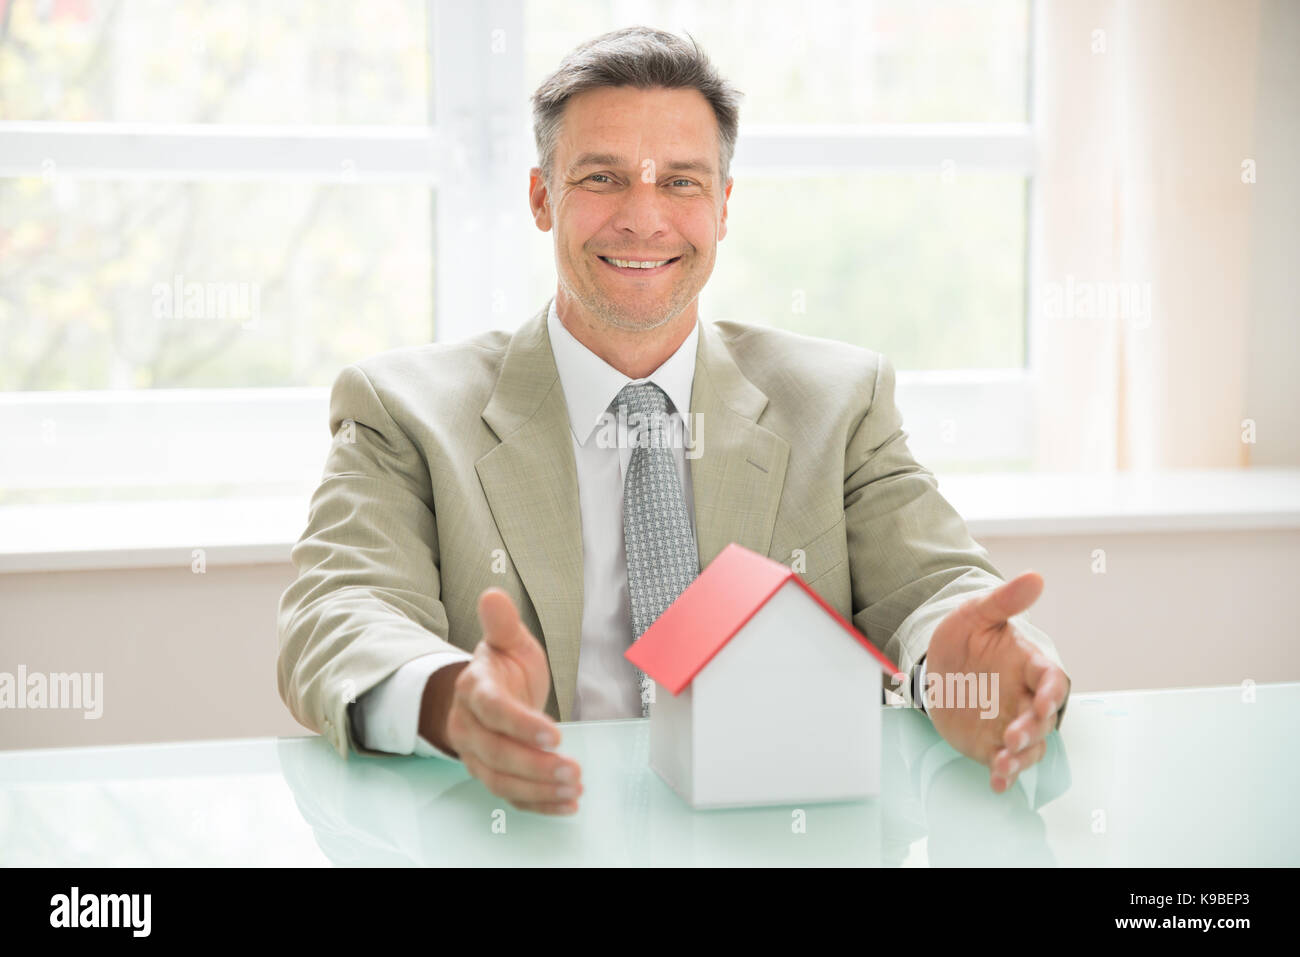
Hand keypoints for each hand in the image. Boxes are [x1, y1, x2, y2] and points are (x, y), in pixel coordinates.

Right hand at [436, 587, 582, 814]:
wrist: (485, 695)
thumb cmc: (502, 667)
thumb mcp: (509, 642)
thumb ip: (503, 624)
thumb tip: (493, 595)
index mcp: (474, 689)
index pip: (493, 711)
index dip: (521, 725)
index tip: (555, 735)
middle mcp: (468, 726)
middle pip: (496, 753)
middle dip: (535, 765)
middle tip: (572, 769)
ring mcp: (475, 755)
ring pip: (500, 781)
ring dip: (538, 790)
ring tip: (574, 787)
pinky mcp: (489, 775)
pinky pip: (510, 797)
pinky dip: (539, 806)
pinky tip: (566, 805)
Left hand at [921, 571, 1070, 794]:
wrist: (935, 666)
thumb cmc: (963, 637)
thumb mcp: (977, 614)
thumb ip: (1004, 601)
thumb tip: (1035, 577)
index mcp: (1028, 665)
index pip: (1051, 679)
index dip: (1052, 692)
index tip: (1044, 702)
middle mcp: (1025, 698)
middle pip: (1042, 719)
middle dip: (1031, 729)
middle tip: (1013, 736)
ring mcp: (1010, 723)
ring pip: (1028, 747)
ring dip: (1020, 758)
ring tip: (1003, 764)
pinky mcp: (992, 743)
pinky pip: (1004, 762)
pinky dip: (1004, 775)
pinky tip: (996, 783)